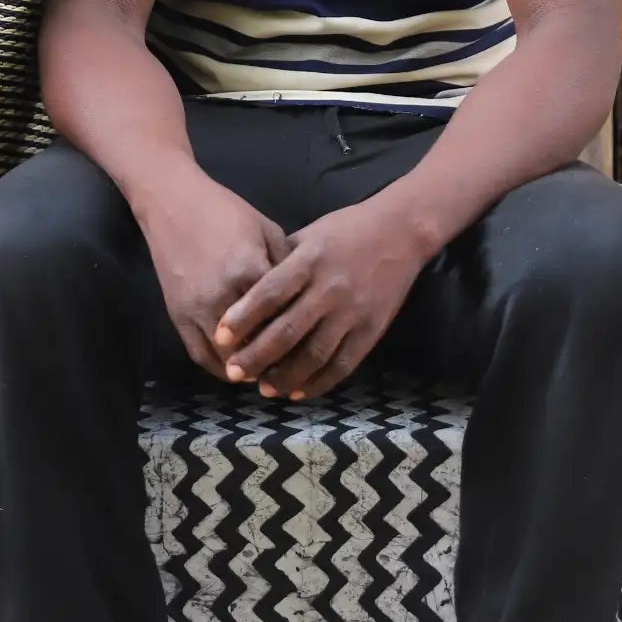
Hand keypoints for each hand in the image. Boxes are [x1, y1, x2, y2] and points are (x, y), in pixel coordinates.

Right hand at [133, 166, 289, 377]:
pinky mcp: (177, 315)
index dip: (300, 336)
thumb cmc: (225, 211)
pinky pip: (200, 355)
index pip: (282, 316)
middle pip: (255, 345)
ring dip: (248, 371)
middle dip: (277, 362)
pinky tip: (237, 369)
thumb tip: (305, 297)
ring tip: (268, 376)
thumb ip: (286, 265)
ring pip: (227, 358)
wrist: (171, 203)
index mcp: (250, 270)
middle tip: (296, 370)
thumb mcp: (266, 229)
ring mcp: (196, 309)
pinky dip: (221, 367)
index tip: (315, 346)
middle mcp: (222, 296)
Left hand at [212, 195, 431, 400]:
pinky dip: (319, 382)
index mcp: (309, 261)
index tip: (220, 336)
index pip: (270, 293)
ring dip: (286, 376)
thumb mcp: (307, 235)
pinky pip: (342, 364)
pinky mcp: (371, 330)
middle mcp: (329, 288)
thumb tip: (245, 292)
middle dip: (257, 356)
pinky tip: (298, 391)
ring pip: (314, 354)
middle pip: (288, 330)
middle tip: (234, 372)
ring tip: (264, 388)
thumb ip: (279, 264)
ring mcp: (353, 312)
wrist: (400, 232)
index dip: (243, 317)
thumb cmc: (345, 230)